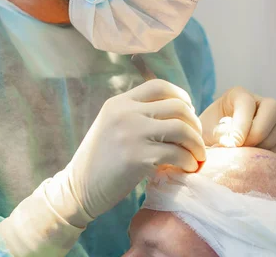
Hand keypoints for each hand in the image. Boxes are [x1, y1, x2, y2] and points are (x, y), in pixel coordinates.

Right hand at [0, 80, 204, 255]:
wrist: (78, 189)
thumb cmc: (100, 160)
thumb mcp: (113, 125)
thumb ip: (138, 114)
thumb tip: (179, 114)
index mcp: (119, 102)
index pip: (160, 86)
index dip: (181, 96)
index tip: (189, 112)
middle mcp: (126, 112)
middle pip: (177, 106)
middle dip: (194, 124)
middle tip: (196, 140)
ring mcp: (131, 134)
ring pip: (181, 129)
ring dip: (196, 144)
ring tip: (197, 156)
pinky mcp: (138, 158)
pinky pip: (176, 154)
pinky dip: (188, 161)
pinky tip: (187, 168)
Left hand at [199, 87, 275, 153]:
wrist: (213, 144)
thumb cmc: (208, 135)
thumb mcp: (206, 132)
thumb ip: (218, 135)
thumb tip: (233, 143)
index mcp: (237, 95)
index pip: (247, 103)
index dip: (241, 125)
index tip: (232, 144)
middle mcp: (259, 101)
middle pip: (273, 107)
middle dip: (259, 131)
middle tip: (244, 148)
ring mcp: (272, 116)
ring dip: (267, 143)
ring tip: (248, 154)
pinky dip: (273, 151)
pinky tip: (256, 157)